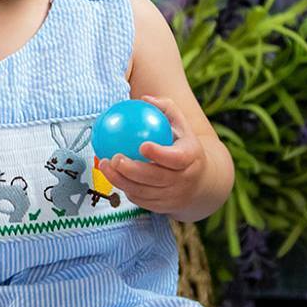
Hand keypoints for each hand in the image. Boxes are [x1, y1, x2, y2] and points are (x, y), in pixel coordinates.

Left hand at [98, 95, 205, 215]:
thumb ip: (165, 108)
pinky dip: (126, 189)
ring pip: (144, 192)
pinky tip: (112, 176)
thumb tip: (144, 99)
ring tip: (104, 165)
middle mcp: (184, 180)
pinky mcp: (163, 208)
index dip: (160, 154)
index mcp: (190, 158)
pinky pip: (141, 200)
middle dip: (132, 170)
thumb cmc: (184, 145)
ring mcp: (173, 196)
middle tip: (114, 157)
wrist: (203, 182)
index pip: (176, 158)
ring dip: (121, 181)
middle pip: (155, 178)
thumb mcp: (181, 124)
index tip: (142, 145)